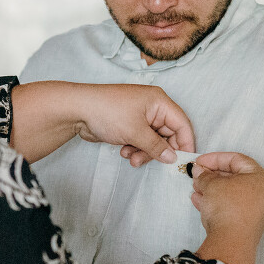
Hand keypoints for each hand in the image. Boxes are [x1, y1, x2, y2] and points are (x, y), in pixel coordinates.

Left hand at [80, 84, 195, 166]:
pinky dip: (135, 148)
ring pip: (154, 140)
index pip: (182, 124)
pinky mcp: (130, 124)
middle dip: (158, 150)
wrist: (78, 110)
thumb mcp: (136, 132)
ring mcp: (141, 116)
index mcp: (159, 102)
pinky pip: (141, 141)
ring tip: (131, 157)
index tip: (184, 161)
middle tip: (148, 161)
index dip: (185, 143)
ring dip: (144, 152)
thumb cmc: (107, 112)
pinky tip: (123, 151)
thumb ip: (157, 147)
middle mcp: (153, 108)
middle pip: (168, 135)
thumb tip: (172, 158)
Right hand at [190, 152, 263, 263]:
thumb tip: (199, 171)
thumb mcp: (212, 185)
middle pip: (234, 177)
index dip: (215, 158)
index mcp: (260, 178)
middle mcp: (262, 193)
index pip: (236, 159)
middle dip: (212, 175)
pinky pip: (230, 207)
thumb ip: (205, 175)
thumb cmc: (228, 207)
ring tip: (195, 189)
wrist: (231, 243)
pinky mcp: (246, 224)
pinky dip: (215, 202)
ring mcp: (256, 210)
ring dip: (211, 189)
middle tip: (196, 176)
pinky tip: (199, 201)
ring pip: (230, 194)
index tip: (199, 162)